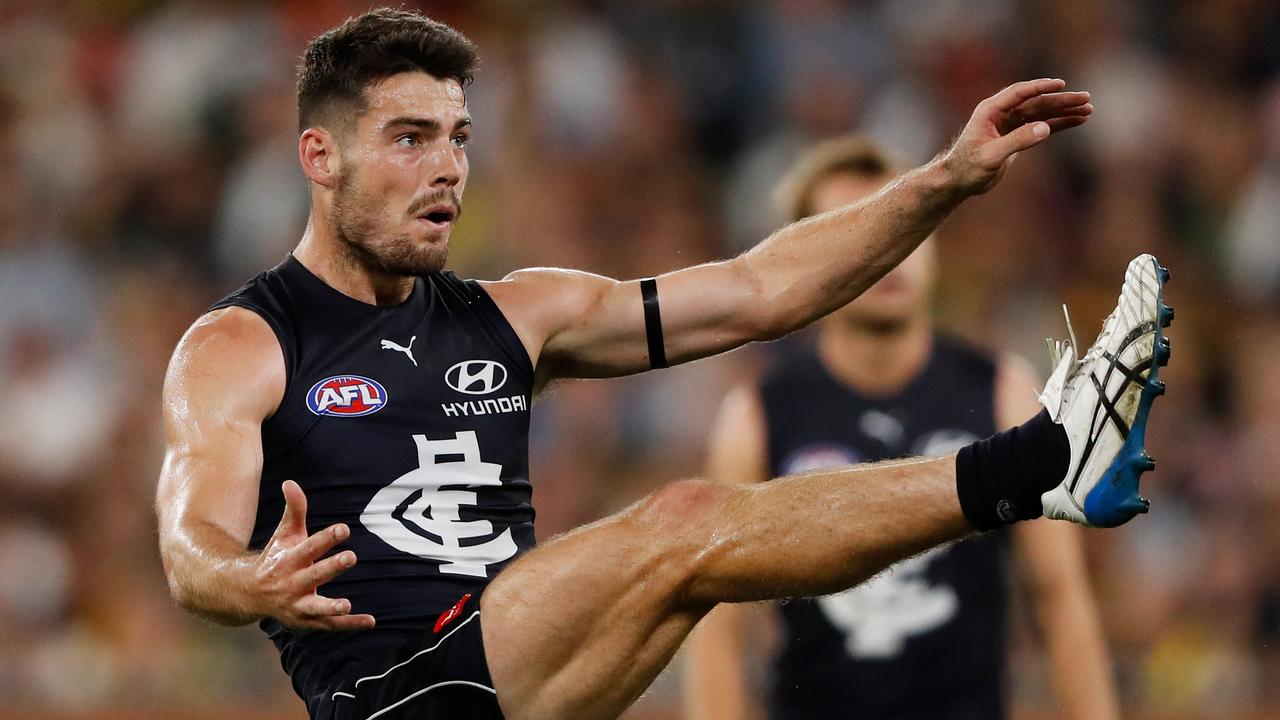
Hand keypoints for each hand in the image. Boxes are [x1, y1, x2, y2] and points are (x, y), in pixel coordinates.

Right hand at [251, 480, 375, 629]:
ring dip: (330, 606)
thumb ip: (293, 510)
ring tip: (347, 604)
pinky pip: (329, 625)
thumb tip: (290, 482)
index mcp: (289, 560)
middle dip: (331, 567)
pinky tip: (370, 621)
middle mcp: (292, 583)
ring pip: (315, 607)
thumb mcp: (284, 534)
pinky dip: (349, 625)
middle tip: (351, 557)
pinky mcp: (307, 620)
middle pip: (313, 575)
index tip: (345, 529)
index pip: (310, 547)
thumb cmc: (275, 558)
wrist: (248, 594)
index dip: (327, 538)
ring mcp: (298, 604)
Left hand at [942, 78, 1092, 194]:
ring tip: (1089, 109)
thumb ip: (1017, 141)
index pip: (1019, 93)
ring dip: (1064, 111)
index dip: (1040, 87)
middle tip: (1086, 98)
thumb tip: (1044, 128)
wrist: (958, 181)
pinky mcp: (1017, 135)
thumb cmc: (968, 168)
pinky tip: (1078, 120)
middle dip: (1062, 100)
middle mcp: (1002, 113)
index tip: (1062, 84)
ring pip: (1042, 113)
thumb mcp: (992, 156)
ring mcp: (1011, 123)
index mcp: (990, 111)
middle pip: (1036, 102)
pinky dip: (1059, 123)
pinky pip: (1042, 126)